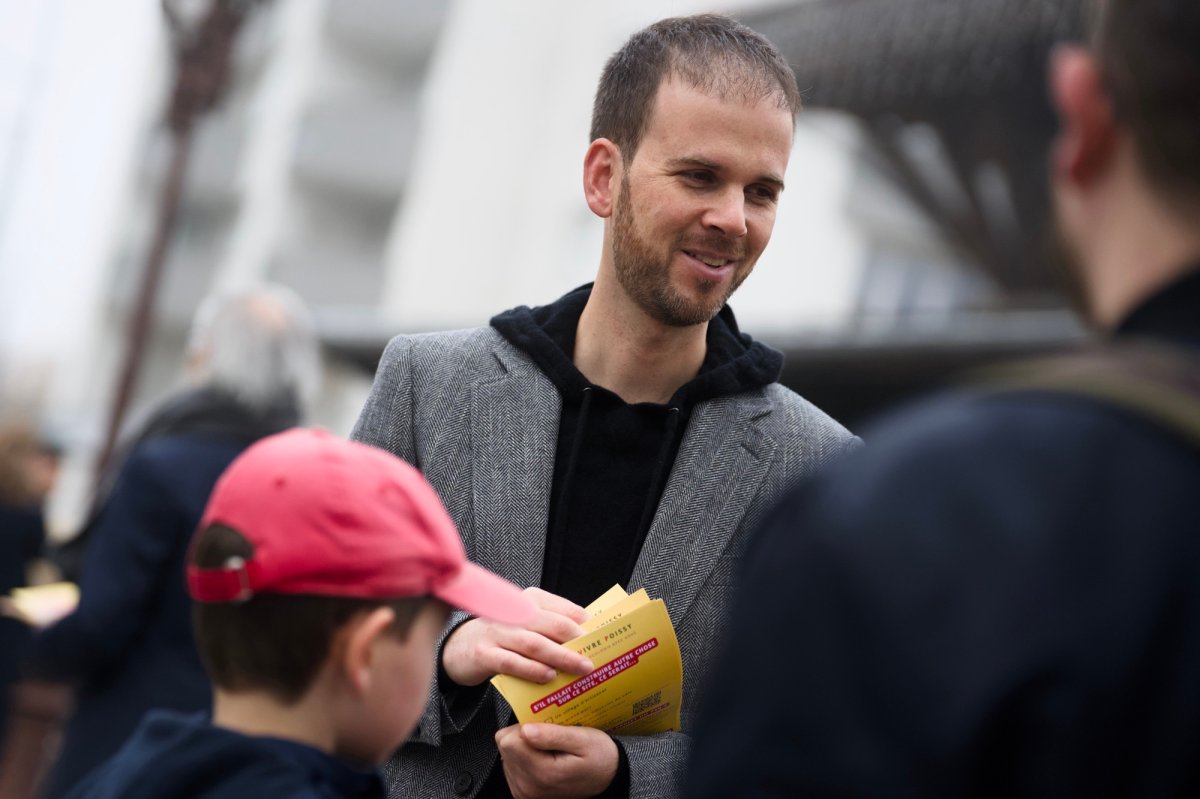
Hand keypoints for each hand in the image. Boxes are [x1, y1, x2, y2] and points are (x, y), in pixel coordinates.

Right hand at [442, 587, 593, 685]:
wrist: (459, 648)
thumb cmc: (503, 637)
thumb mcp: (526, 624)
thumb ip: (553, 624)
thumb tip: (588, 631)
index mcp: (527, 601)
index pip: (560, 608)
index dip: (582, 622)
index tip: (602, 636)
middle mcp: (511, 612)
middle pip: (549, 624)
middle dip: (575, 640)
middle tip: (596, 655)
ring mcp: (495, 632)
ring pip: (533, 643)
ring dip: (560, 656)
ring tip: (580, 668)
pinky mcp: (482, 654)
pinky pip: (510, 662)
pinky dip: (531, 669)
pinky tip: (548, 676)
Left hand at [495, 723, 618, 798]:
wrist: (608, 779)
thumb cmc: (599, 757)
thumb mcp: (583, 739)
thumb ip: (552, 735)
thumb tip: (525, 729)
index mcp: (542, 772)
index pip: (508, 740)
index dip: (525, 726)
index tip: (545, 727)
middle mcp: (528, 786)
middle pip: (505, 746)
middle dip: (523, 735)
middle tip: (549, 736)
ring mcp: (524, 792)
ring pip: (507, 754)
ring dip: (524, 746)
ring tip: (549, 748)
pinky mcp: (523, 792)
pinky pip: (511, 764)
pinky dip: (525, 757)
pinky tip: (544, 757)